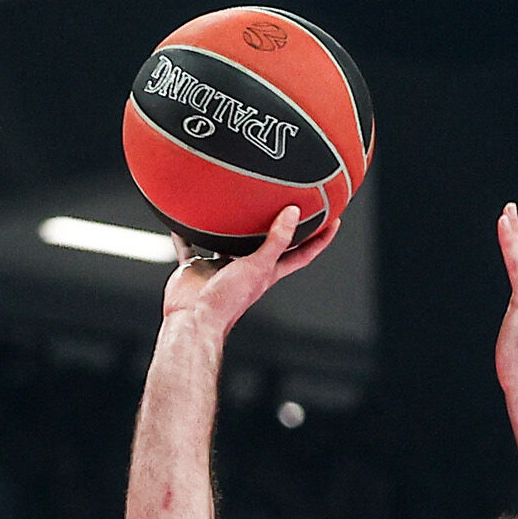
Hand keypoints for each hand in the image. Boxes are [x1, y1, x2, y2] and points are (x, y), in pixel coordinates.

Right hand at [161, 203, 328, 331]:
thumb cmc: (227, 301)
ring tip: (233, 200)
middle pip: (266, 243)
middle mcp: (246, 268)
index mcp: (267, 272)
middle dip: (275, 224)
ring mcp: (221, 267)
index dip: (319, 240)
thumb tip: (293, 213)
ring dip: (229, 224)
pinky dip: (186, 232)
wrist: (194, 318)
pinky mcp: (197, 266)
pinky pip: (191, 244)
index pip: (301, 254)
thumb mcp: (259, 267)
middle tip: (285, 200)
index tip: (334, 221)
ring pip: (227, 240)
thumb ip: (276, 240)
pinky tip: (183, 216)